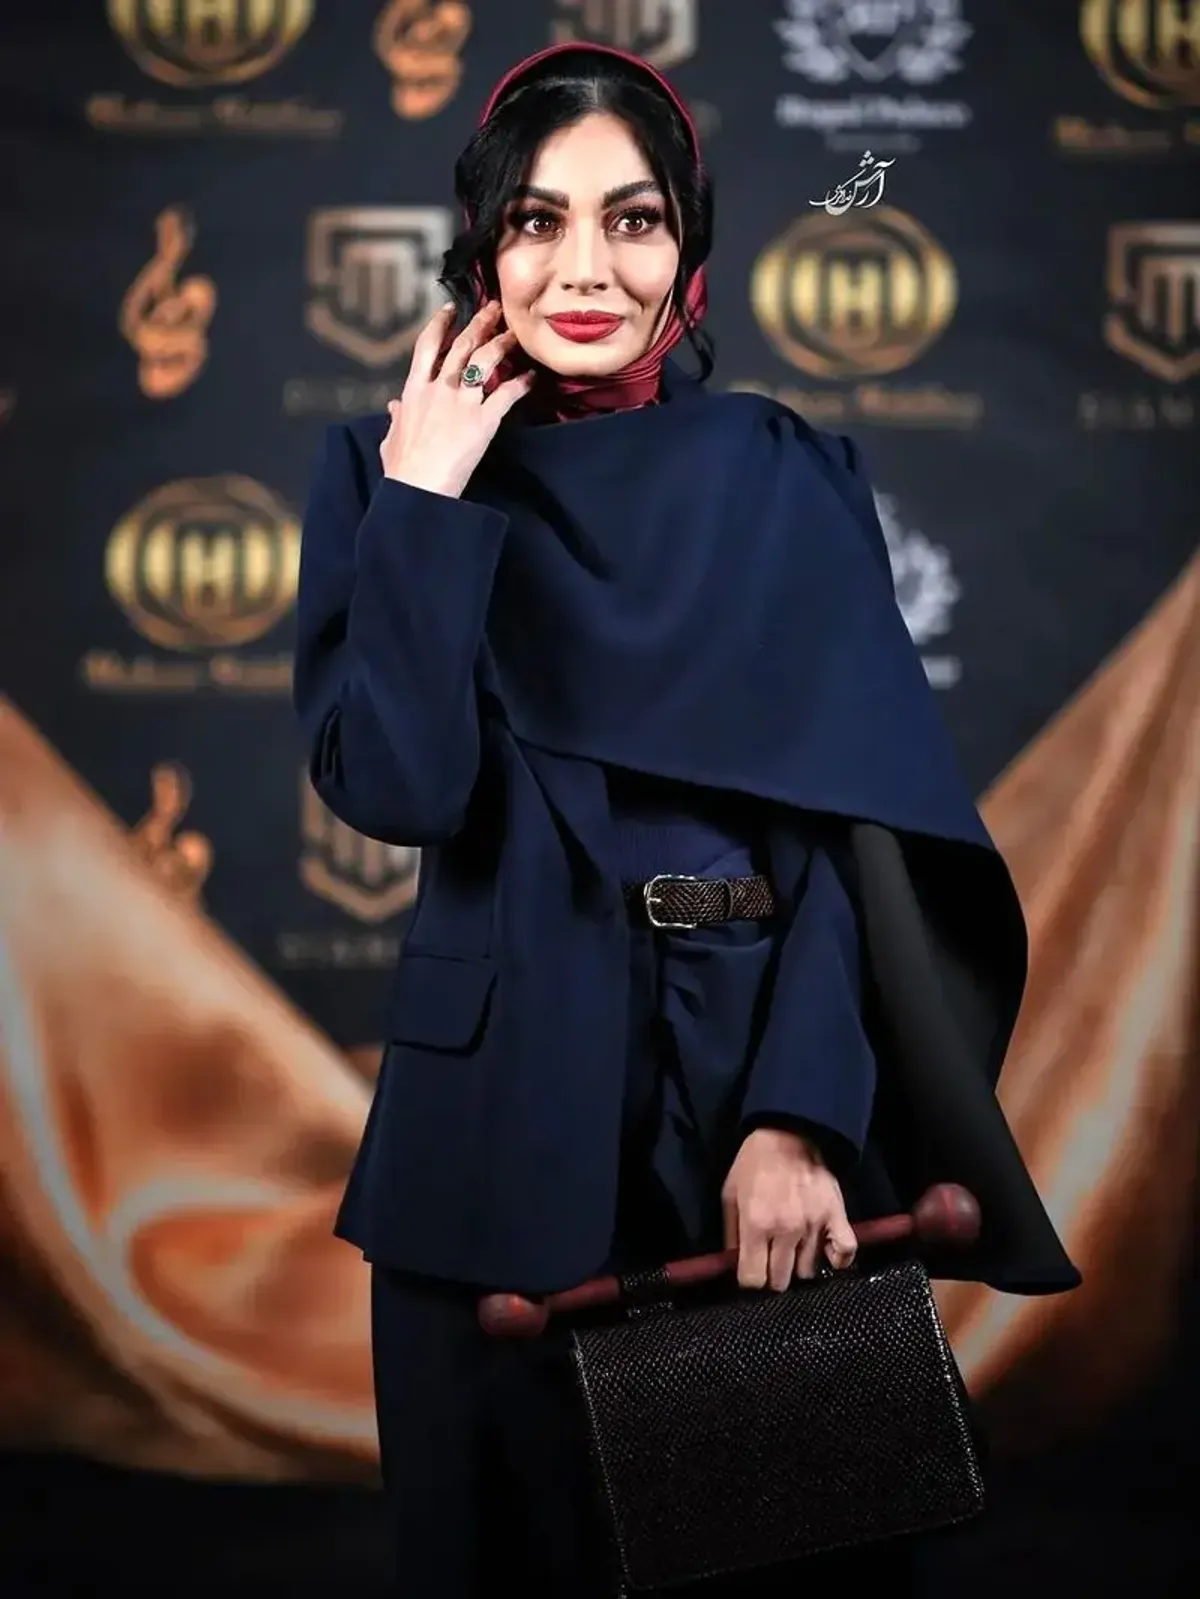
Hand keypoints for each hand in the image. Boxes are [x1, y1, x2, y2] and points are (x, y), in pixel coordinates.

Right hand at [380, 300, 531, 498]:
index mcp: (414, 390)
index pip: (427, 346)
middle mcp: (439, 388)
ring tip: (515, 334)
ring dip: (502, 344)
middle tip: (493, 308)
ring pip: (485, 361)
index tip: (451, 308)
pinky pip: (506, 395)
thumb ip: (396, 418)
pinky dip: (520, 384)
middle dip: (479, 323)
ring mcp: (463, 402)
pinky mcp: (484, 421)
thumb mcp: (392, 438)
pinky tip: (531, 377)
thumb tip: (394, 406)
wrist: (419, 488)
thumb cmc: (402, 468)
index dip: (440, 324)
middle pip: (462, 345)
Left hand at [721, 1127, 856, 1290]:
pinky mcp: (835, 1215)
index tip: (751, 1270)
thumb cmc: (754, 1163)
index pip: (753, 1279)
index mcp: (756, 1224)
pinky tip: (826, 1254)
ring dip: (798, 1264)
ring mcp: (813, 1225)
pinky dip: (837, 1258)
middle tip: (771, 1260)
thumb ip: (731, 1233)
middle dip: (772, 1275)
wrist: (789, 1133)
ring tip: (793, 1248)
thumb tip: (733, 1263)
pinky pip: (845, 1252)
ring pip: (808, 1271)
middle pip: (780, 1281)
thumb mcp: (730, 1194)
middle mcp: (785, 1230)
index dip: (749, 1279)